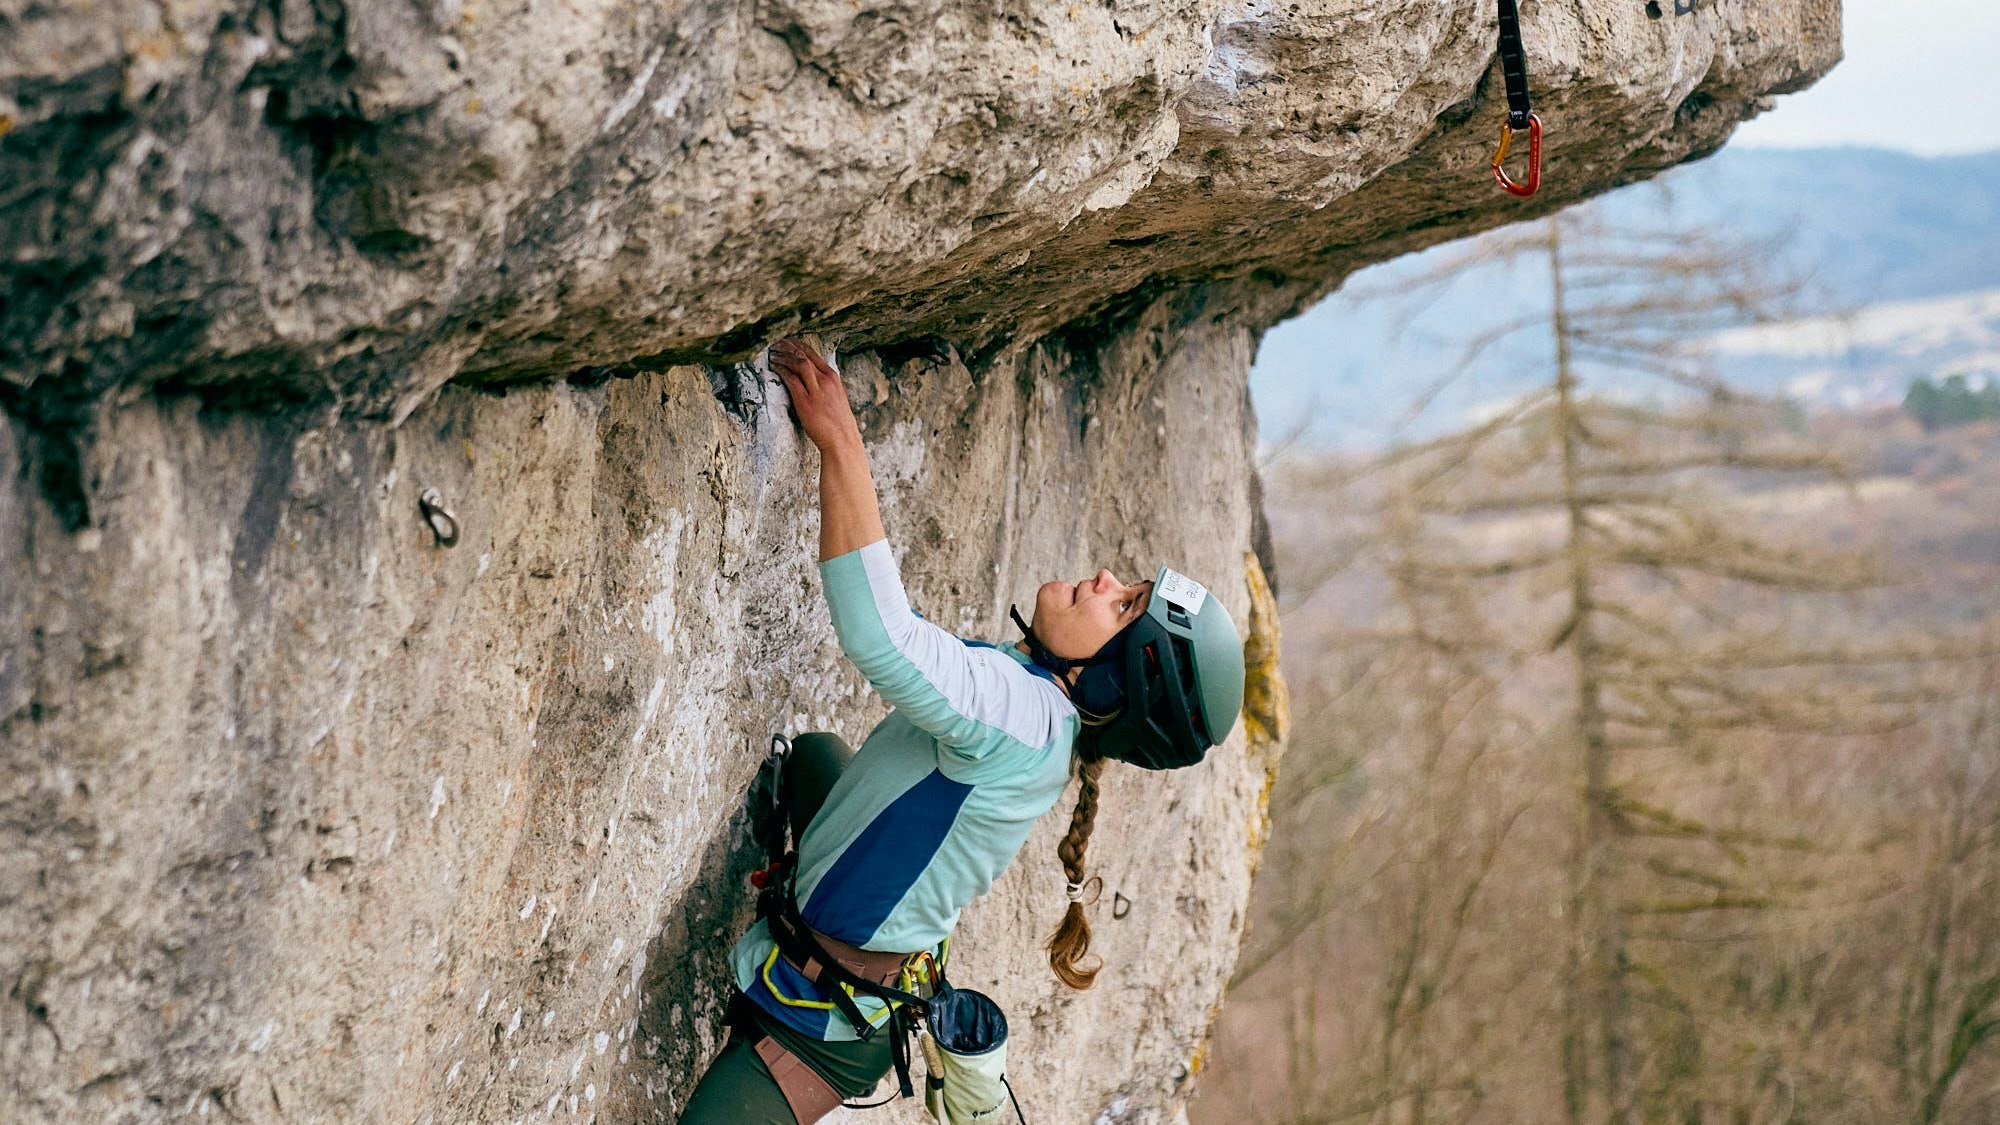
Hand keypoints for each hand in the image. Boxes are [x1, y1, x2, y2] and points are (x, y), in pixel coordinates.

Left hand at [771, 337, 861, 454]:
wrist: (843, 439)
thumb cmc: (838, 422)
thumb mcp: (836, 397)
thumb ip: (826, 386)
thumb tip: (814, 379)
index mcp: (833, 378)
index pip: (813, 354)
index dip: (798, 345)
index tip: (788, 341)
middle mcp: (826, 380)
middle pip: (804, 355)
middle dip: (788, 346)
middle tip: (776, 343)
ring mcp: (816, 390)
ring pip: (798, 364)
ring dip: (783, 356)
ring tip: (773, 353)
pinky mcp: (806, 402)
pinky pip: (792, 380)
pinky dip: (782, 371)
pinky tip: (774, 367)